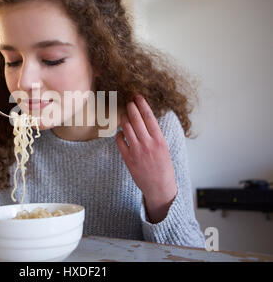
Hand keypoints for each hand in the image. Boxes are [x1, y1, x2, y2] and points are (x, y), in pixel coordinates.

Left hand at [116, 95, 176, 222]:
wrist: (160, 187)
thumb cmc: (164, 167)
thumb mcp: (164, 148)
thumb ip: (155, 135)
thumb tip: (146, 120)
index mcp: (160, 140)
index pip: (149, 117)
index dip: (142, 105)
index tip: (137, 96)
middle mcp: (148, 144)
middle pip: (136, 120)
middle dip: (131, 108)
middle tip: (128, 101)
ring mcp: (137, 151)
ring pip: (126, 129)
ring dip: (124, 119)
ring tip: (124, 115)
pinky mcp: (128, 159)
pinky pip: (120, 142)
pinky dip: (119, 135)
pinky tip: (121, 133)